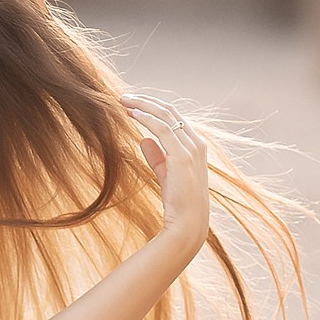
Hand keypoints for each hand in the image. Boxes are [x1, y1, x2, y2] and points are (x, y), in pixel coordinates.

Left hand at [123, 93, 210, 251]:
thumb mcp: (166, 174)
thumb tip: (143, 140)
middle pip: (170, 111)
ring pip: (166, 115)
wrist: (188, 223)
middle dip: (146, 101)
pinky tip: (133, 114)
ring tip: (123, 101)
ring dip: (143, 105)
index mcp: (196, 145)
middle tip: (123, 97)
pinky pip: (163, 129)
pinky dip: (147, 118)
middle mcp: (197, 143)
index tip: (132, 105)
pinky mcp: (182, 156)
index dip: (152, 108)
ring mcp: (192, 149)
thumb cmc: (178, 201)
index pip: (174, 117)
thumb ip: (157, 156)